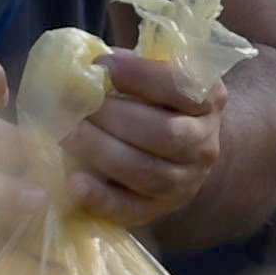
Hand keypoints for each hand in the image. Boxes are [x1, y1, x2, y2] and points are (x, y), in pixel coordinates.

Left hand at [59, 34, 225, 228]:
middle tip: (75, 105)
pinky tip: (75, 184)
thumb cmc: (154, 101)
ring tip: (67, 134)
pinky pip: (133, 210)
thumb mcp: (154, 75)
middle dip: (114, 117)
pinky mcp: (160, 209)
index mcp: (208, 99)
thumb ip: (128, 66)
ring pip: (148, 173)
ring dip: (102, 152)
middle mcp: (204, 143)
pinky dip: (102, 199)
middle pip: (165, 134)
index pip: (182, 86)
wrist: (178, 150)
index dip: (140, 75)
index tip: (101, 65)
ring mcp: (186, 181)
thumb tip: (84, 64)